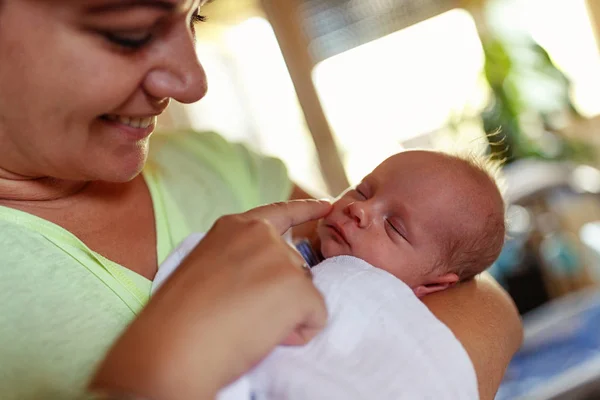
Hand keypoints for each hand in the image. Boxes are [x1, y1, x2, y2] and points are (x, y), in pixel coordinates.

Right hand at [91, 200, 330, 399]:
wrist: (172, 348)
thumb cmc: (179, 319)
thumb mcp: (208, 269)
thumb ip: (241, 260)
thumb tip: (272, 282)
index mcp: (235, 227)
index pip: (280, 213)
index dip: (307, 210)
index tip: (328, 206)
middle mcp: (261, 234)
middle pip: (295, 267)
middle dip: (282, 294)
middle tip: (242, 315)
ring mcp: (281, 257)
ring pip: (304, 294)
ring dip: (286, 314)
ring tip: (247, 326)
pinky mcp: (297, 287)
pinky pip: (316, 317)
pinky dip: (298, 333)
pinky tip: (266, 337)